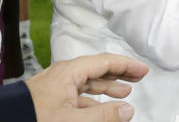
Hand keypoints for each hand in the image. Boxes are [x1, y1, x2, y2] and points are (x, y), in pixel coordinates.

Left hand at [27, 53, 148, 121]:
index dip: (126, 65)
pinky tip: (101, 109)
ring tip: (124, 93)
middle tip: (139, 77)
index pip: (105, 62)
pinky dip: (94, 101)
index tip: (143, 70)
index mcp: (70, 72)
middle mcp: (64, 75)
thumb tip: (127, 109)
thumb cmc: (35, 118)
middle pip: (98, 69)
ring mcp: (57, 86)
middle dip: (119, 74)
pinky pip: (79, 95)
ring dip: (107, 88)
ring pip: (88, 83)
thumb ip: (103, 115)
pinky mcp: (52, 99)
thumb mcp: (73, 120)